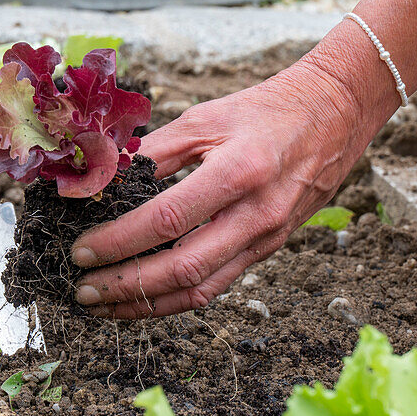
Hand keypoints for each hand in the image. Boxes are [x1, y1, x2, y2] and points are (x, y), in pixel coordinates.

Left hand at [70, 57, 389, 318]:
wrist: (335, 115)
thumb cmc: (267, 110)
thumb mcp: (207, 118)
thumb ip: (154, 151)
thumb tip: (101, 181)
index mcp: (237, 171)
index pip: (166, 220)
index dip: (119, 242)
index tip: (81, 251)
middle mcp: (255, 214)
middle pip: (182, 268)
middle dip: (126, 286)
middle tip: (83, 290)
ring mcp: (266, 238)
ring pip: (200, 289)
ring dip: (146, 304)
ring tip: (104, 305)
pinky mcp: (269, 249)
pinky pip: (217, 284)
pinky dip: (175, 298)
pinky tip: (144, 298)